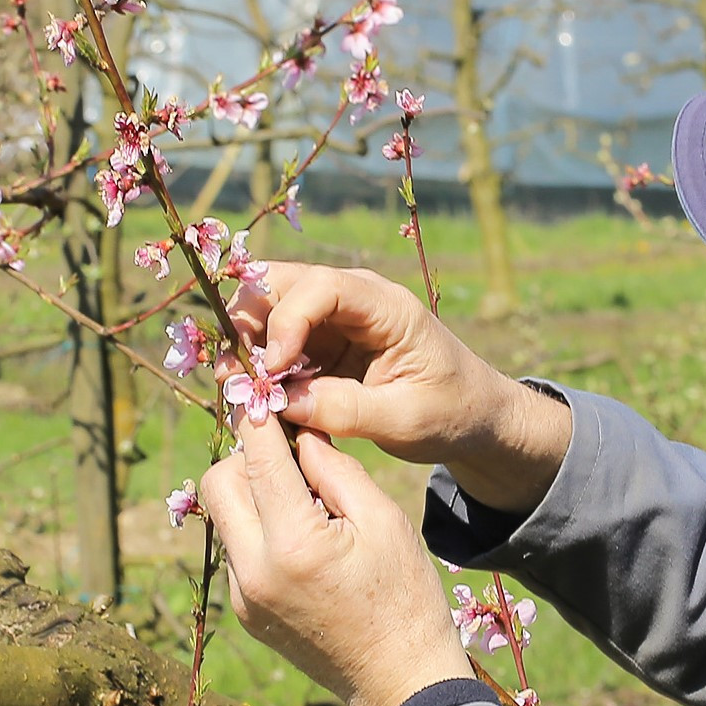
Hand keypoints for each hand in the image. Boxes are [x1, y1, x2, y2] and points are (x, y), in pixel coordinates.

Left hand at [201, 409, 470, 705]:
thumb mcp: (383, 520)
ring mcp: (244, 598)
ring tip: (306, 498)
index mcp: (293, 544)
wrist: (400, 681)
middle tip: (293, 454)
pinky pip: (238, 550)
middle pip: (218, 483)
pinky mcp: (246, 613)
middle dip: (247, 457)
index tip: (261, 391)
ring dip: (253, 493)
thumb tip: (299, 434)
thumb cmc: (406, 596)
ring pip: (224, 517)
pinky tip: (305, 538)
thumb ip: (335, 469)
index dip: (257, 417)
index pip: (257, 459)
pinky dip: (261, 529)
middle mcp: (254, 572)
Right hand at [229, 263, 570, 513]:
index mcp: (386, 306)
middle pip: (281, 285)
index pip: (322, 287)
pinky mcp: (321, 345)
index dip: (287, 320)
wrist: (473, 417)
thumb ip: (346, 410)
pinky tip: (254, 400)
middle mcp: (355, 300)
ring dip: (245, 347)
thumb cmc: (451, 412)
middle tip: (232, 375)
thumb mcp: (406, 420)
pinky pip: (275, 345)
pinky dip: (258, 367)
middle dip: (248, 324)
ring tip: (237, 391)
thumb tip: (282, 401)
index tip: (272, 368)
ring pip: (269, 312)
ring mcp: (334, 320)